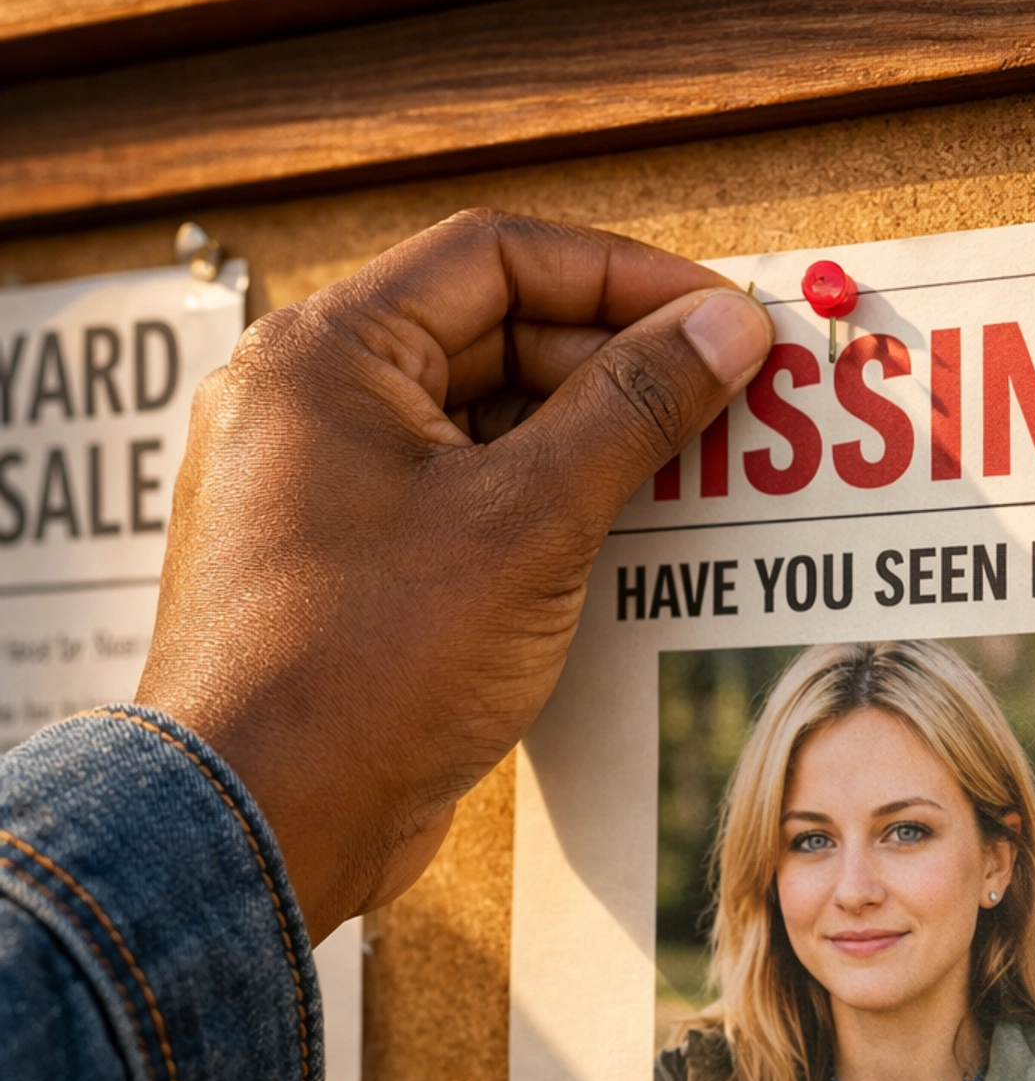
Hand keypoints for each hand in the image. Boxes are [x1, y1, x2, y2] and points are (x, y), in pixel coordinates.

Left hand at [137, 209, 772, 939]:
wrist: (264, 824)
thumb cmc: (361, 665)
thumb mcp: (529, 519)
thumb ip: (634, 408)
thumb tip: (723, 329)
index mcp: (323, 355)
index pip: (497, 257)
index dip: (624, 277)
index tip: (717, 317)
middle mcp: (308, 409)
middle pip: (492, 337)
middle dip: (616, 363)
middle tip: (724, 398)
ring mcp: (323, 495)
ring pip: (482, 429)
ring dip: (589, 443)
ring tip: (693, 471)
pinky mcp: (348, 576)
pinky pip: (462, 506)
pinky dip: (543, 511)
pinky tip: (625, 542)